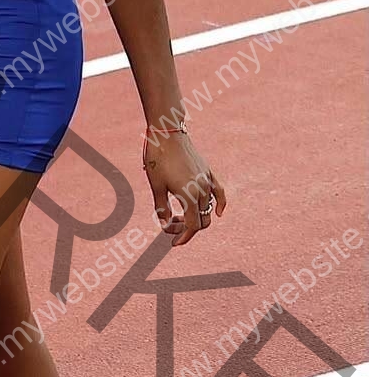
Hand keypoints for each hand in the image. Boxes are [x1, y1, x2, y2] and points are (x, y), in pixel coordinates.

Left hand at [143, 131, 226, 245]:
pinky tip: (218, 213)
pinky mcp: (208, 172)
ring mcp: (207, 180)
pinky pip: (219, 193)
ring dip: (197, 217)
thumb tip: (165, 225)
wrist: (167, 133)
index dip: (184, 237)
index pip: (193, 226)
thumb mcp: (156, 186)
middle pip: (202, 220)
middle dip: (187, 228)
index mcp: (188, 195)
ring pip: (208, 209)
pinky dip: (220, 205)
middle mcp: (202, 190)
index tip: (174, 243)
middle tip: (170, 226)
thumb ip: (161, 208)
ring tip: (179, 217)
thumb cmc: (158, 159)